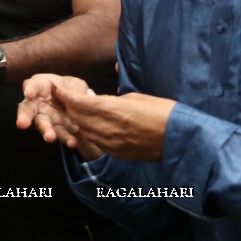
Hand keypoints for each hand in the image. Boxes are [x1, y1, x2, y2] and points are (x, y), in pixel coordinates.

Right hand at [16, 74, 97, 157]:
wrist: (81, 107)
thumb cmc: (73, 89)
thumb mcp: (76, 85)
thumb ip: (74, 90)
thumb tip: (73, 96)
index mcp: (42, 86)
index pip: (33, 85)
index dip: (29, 89)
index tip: (29, 94)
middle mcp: (38, 103)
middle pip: (27, 108)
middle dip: (24, 116)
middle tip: (22, 124)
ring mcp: (46, 118)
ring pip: (41, 124)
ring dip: (45, 130)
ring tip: (50, 137)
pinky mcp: (56, 130)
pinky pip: (59, 134)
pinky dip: (65, 139)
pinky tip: (72, 142)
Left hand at [52, 85, 174, 161]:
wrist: (183, 139)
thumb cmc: (164, 112)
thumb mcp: (136, 98)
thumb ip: (113, 100)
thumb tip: (100, 100)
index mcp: (111, 110)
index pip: (77, 102)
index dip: (64, 94)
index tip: (56, 87)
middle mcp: (107, 128)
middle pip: (76, 116)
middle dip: (68, 106)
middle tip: (64, 97)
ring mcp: (111, 143)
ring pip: (83, 130)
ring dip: (78, 119)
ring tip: (78, 110)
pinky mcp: (118, 153)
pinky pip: (96, 141)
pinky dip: (90, 131)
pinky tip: (93, 125)